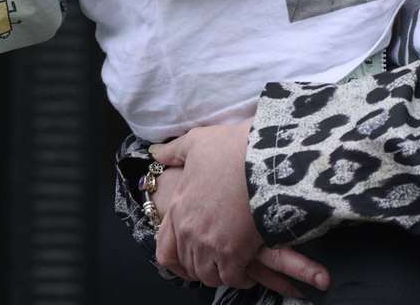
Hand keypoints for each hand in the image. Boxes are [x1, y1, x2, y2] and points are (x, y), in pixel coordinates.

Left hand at [148, 126, 331, 294]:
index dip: (176, 260)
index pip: (164, 249)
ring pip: (208, 275)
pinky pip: (231, 278)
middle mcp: (189, 231)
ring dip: (219, 273)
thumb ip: (174, 151)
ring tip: (233, 267)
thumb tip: (154, 153)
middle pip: (188, 265)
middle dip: (201, 266)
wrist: (265, 160)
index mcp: (179, 207)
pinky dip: (240, 278)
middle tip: (217, 262)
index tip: (189, 260)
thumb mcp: (198, 141)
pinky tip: (249, 270)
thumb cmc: (232, 148)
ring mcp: (209, 244)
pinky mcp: (233, 253)